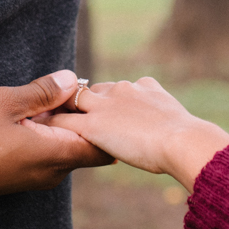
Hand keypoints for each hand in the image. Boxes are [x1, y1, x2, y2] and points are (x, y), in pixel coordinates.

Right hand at [0, 70, 112, 199]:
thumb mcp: (6, 102)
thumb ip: (44, 91)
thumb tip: (73, 80)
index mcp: (55, 154)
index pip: (102, 148)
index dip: (103, 122)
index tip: (89, 99)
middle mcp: (53, 172)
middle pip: (86, 147)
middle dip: (82, 121)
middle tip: (66, 92)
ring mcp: (38, 178)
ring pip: (66, 150)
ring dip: (62, 127)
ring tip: (44, 102)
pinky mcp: (24, 179)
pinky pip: (49, 156)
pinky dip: (48, 137)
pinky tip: (28, 119)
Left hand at [43, 76, 228, 192]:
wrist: (184, 141)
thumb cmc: (190, 139)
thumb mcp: (182, 120)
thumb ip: (171, 119)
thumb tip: (187, 128)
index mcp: (143, 87)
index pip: (115, 88)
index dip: (104, 100)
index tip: (98, 111)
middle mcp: (122, 90)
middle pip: (90, 89)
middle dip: (78, 101)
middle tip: (63, 114)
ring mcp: (105, 106)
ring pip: (72, 101)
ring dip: (59, 110)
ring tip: (42, 120)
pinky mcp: (93, 125)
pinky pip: (62, 122)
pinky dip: (49, 126)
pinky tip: (38, 133)